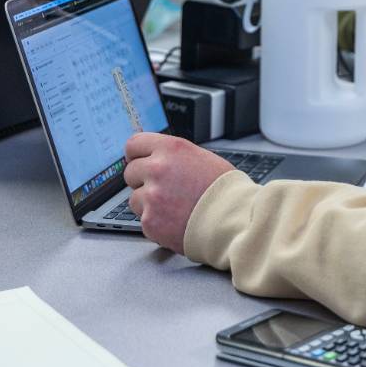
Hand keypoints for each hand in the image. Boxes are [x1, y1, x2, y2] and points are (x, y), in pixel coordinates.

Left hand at [124, 133, 234, 253]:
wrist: (235, 220)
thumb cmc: (227, 191)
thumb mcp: (203, 159)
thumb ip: (175, 158)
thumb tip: (158, 159)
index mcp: (171, 149)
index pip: (134, 145)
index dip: (137, 155)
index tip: (139, 162)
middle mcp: (157, 169)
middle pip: (130, 172)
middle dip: (143, 181)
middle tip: (164, 189)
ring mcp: (151, 196)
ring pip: (135, 198)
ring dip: (149, 203)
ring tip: (175, 208)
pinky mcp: (150, 221)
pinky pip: (144, 219)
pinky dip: (157, 222)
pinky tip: (177, 220)